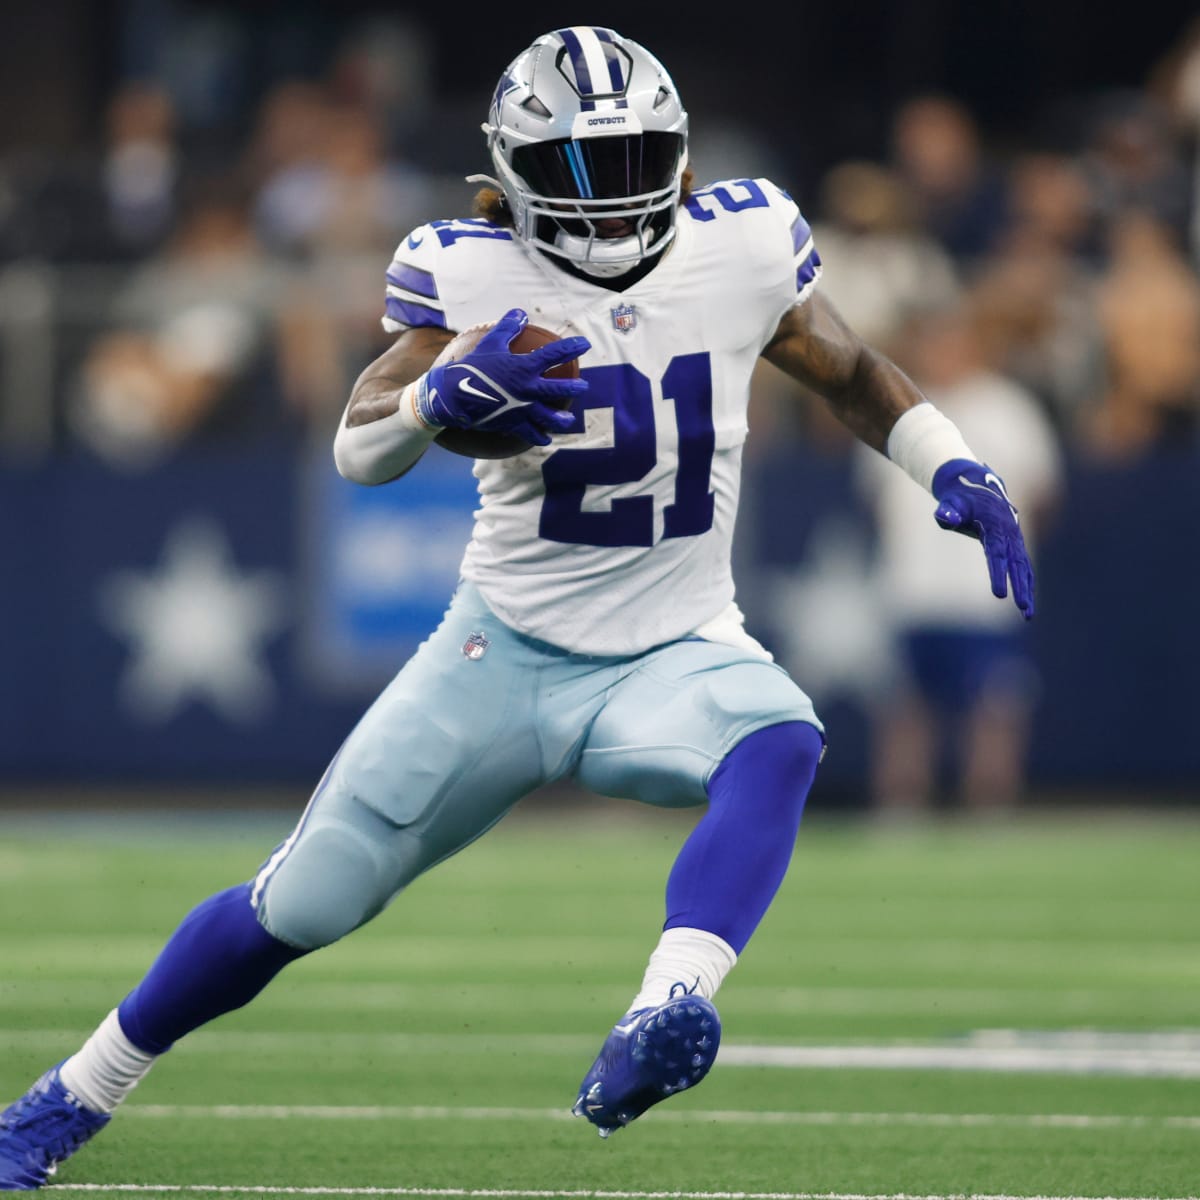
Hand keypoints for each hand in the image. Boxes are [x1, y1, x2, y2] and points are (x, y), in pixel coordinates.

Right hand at [415, 309, 588, 446]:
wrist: (454, 396)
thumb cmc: (472, 366)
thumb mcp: (490, 343)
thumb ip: (507, 328)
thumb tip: (520, 313)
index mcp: (524, 367)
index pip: (554, 355)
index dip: (571, 348)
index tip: (584, 344)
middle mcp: (528, 389)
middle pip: (559, 389)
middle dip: (575, 387)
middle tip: (583, 386)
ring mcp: (522, 409)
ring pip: (549, 417)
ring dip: (561, 419)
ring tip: (569, 421)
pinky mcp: (513, 424)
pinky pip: (531, 434)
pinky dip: (540, 437)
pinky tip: (546, 439)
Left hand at [932, 458, 1035, 619]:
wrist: (975, 487)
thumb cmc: (958, 500)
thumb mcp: (949, 504)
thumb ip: (947, 512)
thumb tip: (946, 518)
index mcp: (994, 525)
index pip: (996, 553)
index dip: (998, 574)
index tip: (999, 595)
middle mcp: (1010, 533)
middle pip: (1016, 564)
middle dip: (1020, 587)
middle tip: (1022, 609)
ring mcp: (1015, 539)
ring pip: (1024, 568)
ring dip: (1027, 591)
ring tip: (1028, 616)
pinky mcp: (1015, 545)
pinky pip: (1024, 567)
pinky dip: (1027, 584)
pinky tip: (1027, 605)